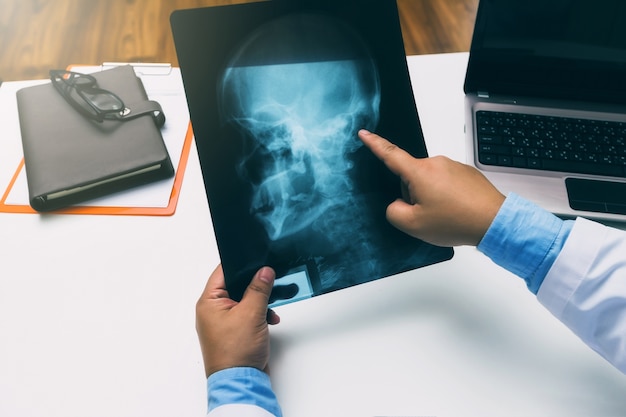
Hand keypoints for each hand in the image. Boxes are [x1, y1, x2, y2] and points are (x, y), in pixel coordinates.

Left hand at [196, 264, 280, 376]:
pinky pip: (248, 314)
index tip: (257, 259)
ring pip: (244, 299)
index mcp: (209, 302)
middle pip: (235, 285)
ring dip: (260, 301)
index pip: (222, 272)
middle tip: (270, 279)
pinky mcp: (235, 332)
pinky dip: (260, 314)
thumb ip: (259, 289)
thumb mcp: (251, 314)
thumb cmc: (236, 353)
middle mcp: (213, 311)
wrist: (241, 382)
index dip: (241, 264)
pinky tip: (271, 319)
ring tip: (272, 306)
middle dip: (254, 284)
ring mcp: (224, 322)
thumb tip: (264, 271)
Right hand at [358, 129, 504, 246]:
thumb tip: (396, 203)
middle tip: (428, 215)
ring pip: (429, 182)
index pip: (390, 154)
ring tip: (446, 215)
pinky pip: (447, 183)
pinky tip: (456, 211)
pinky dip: (448, 197)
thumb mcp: (413, 225)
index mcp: (419, 172)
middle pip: (411, 177)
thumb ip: (393, 212)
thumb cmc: (457, 221)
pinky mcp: (466, 173)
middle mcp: (436, 163)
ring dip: (432, 197)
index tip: (364, 134)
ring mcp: (453, 166)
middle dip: (413, 195)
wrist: (493, 221)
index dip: (374, 144)